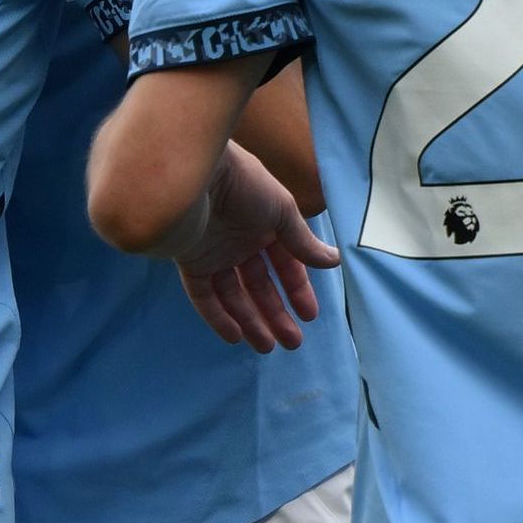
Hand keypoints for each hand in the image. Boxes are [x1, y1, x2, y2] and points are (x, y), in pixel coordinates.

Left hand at [173, 141, 341, 348]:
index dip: (297, 289)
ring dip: (251, 321)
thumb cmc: (242, 182)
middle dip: (276, 314)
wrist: (192, 175)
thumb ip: (303, 241)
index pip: (284, 263)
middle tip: (292, 343)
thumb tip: (333, 262)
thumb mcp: (282, 211)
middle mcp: (239, 240)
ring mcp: (213, 252)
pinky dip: (218, 317)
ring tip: (266, 347)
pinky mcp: (188, 262)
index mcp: (264, 224)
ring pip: (233, 295)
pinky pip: (203, 296)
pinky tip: (235, 336)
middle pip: (259, 284)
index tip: (310, 315)